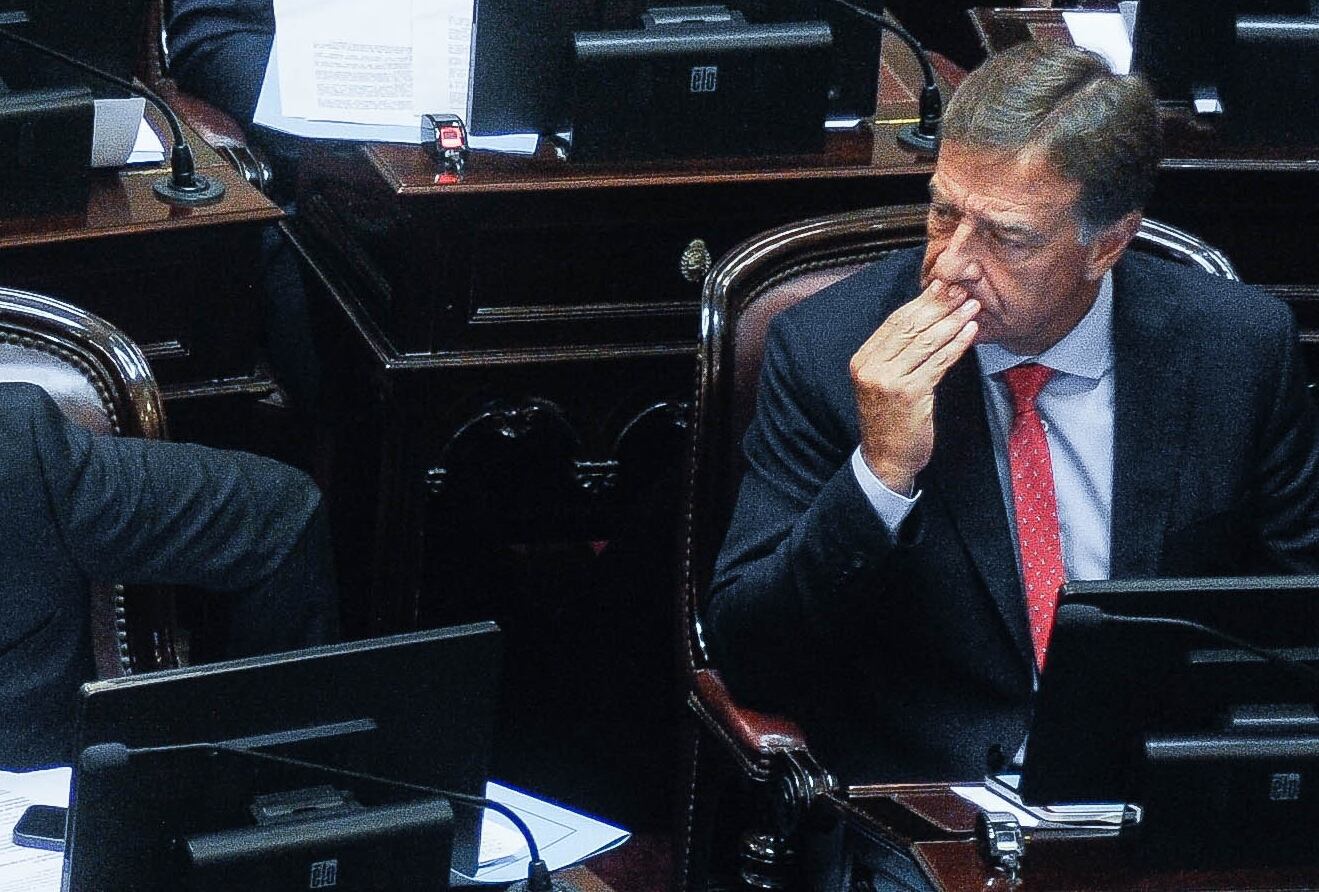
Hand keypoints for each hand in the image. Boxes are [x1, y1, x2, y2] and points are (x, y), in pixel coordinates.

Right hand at [850, 279, 979, 493]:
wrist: (886, 460)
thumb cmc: (891, 421)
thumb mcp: (886, 382)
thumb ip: (897, 355)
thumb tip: (926, 320)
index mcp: (863, 360)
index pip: (895, 322)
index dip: (921, 302)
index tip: (943, 286)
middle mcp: (871, 367)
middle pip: (910, 326)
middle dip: (939, 304)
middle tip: (962, 287)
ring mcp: (888, 380)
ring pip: (926, 342)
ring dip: (952, 321)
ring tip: (972, 306)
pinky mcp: (909, 393)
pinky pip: (938, 362)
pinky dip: (956, 345)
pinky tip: (970, 332)